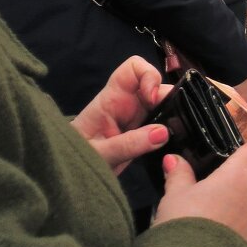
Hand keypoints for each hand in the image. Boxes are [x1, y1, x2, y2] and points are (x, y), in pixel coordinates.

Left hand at [71, 56, 172, 174]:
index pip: (133, 69)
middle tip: (174, 122)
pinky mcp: (144, 135)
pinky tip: (176, 142)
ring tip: (178, 134)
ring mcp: (137, 119)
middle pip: (157, 86)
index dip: (148, 75)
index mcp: (111, 100)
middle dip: (169, 99)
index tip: (152, 99)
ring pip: (164, 104)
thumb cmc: (73, 159)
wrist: (67, 178)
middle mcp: (128, 104)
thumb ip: (128, 144)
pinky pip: (165, 123)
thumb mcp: (99, 155)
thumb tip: (163, 132)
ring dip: (175, 115)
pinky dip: (174, 128)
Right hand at [152, 142, 246, 241]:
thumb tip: (173, 160)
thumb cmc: (185, 225)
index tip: (235, 145)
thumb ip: (178, 174)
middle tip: (246, 158)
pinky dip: (246, 204)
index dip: (246, 144)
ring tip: (225, 188)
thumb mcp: (175, 195)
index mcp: (240, 173)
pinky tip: (223, 210)